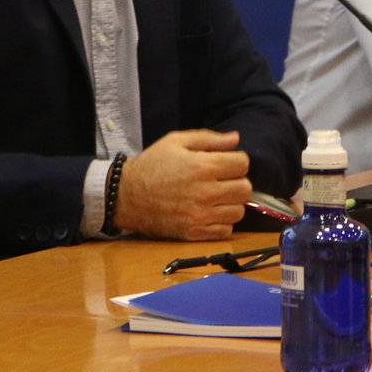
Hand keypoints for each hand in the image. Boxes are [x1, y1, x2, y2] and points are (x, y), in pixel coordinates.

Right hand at [114, 130, 251, 240]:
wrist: (126, 195)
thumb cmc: (151, 165)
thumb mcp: (176, 141)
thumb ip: (208, 138)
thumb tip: (235, 138)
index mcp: (202, 166)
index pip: (243, 164)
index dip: (236, 161)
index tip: (225, 164)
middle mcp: (205, 192)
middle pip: (245, 188)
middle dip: (236, 182)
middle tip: (222, 181)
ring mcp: (201, 214)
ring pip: (238, 211)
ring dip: (230, 203)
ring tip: (215, 198)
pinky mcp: (194, 232)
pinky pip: (226, 230)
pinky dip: (221, 222)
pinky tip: (209, 213)